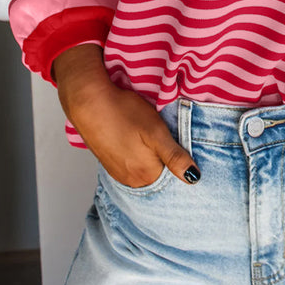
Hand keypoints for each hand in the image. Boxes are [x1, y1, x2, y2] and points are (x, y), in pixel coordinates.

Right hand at [54, 44, 199, 186]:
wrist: (90, 103)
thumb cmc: (124, 113)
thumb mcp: (156, 132)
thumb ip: (175, 157)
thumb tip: (193, 178)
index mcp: (147, 175)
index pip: (174, 179)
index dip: (181, 162)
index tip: (182, 147)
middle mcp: (133, 181)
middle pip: (160, 176)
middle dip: (168, 162)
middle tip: (167, 138)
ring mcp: (120, 174)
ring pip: (146, 170)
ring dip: (153, 158)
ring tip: (151, 138)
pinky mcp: (111, 164)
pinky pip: (132, 166)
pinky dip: (139, 156)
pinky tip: (138, 141)